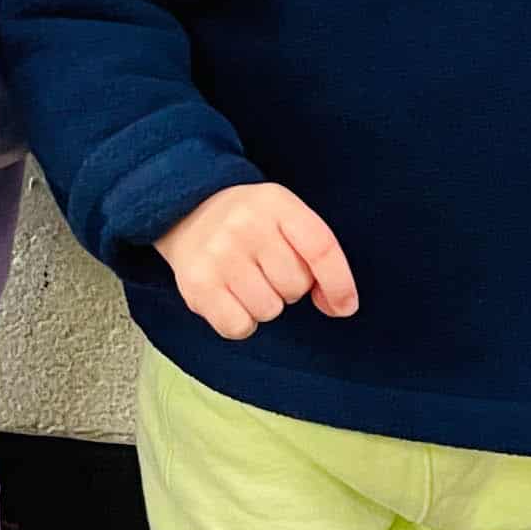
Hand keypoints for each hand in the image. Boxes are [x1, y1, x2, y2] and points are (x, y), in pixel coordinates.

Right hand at [155, 184, 357, 341]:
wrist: (185, 210)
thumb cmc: (248, 222)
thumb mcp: (283, 215)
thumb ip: (315, 253)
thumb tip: (339, 306)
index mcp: (275, 202)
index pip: (321, 248)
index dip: (339, 283)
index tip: (345, 307)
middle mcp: (245, 224)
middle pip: (296, 285)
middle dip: (289, 286)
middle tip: (266, 267)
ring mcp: (218, 254)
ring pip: (269, 310)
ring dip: (264, 304)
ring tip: (246, 279)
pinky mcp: (197, 284)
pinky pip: (239, 327)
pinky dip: (240, 321)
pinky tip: (230, 296)